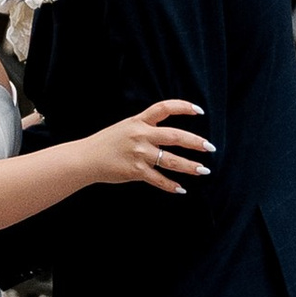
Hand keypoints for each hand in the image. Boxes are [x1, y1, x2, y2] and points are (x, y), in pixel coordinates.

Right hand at [84, 97, 213, 193]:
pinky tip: (181, 189)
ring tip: (204, 170)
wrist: (85, 158)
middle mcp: (140, 135)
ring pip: (171, 161)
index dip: (183, 107)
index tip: (200, 111)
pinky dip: (171, 186)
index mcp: (138, 121)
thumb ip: (144, 127)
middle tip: (210, 147)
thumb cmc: (106, 143)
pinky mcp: (135, 170)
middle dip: (195, 142)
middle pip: (175, 136)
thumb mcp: (125, 127)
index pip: (164, 108)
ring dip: (190, 167)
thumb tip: (167, 135)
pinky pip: (158, 179)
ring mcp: (139, 153)